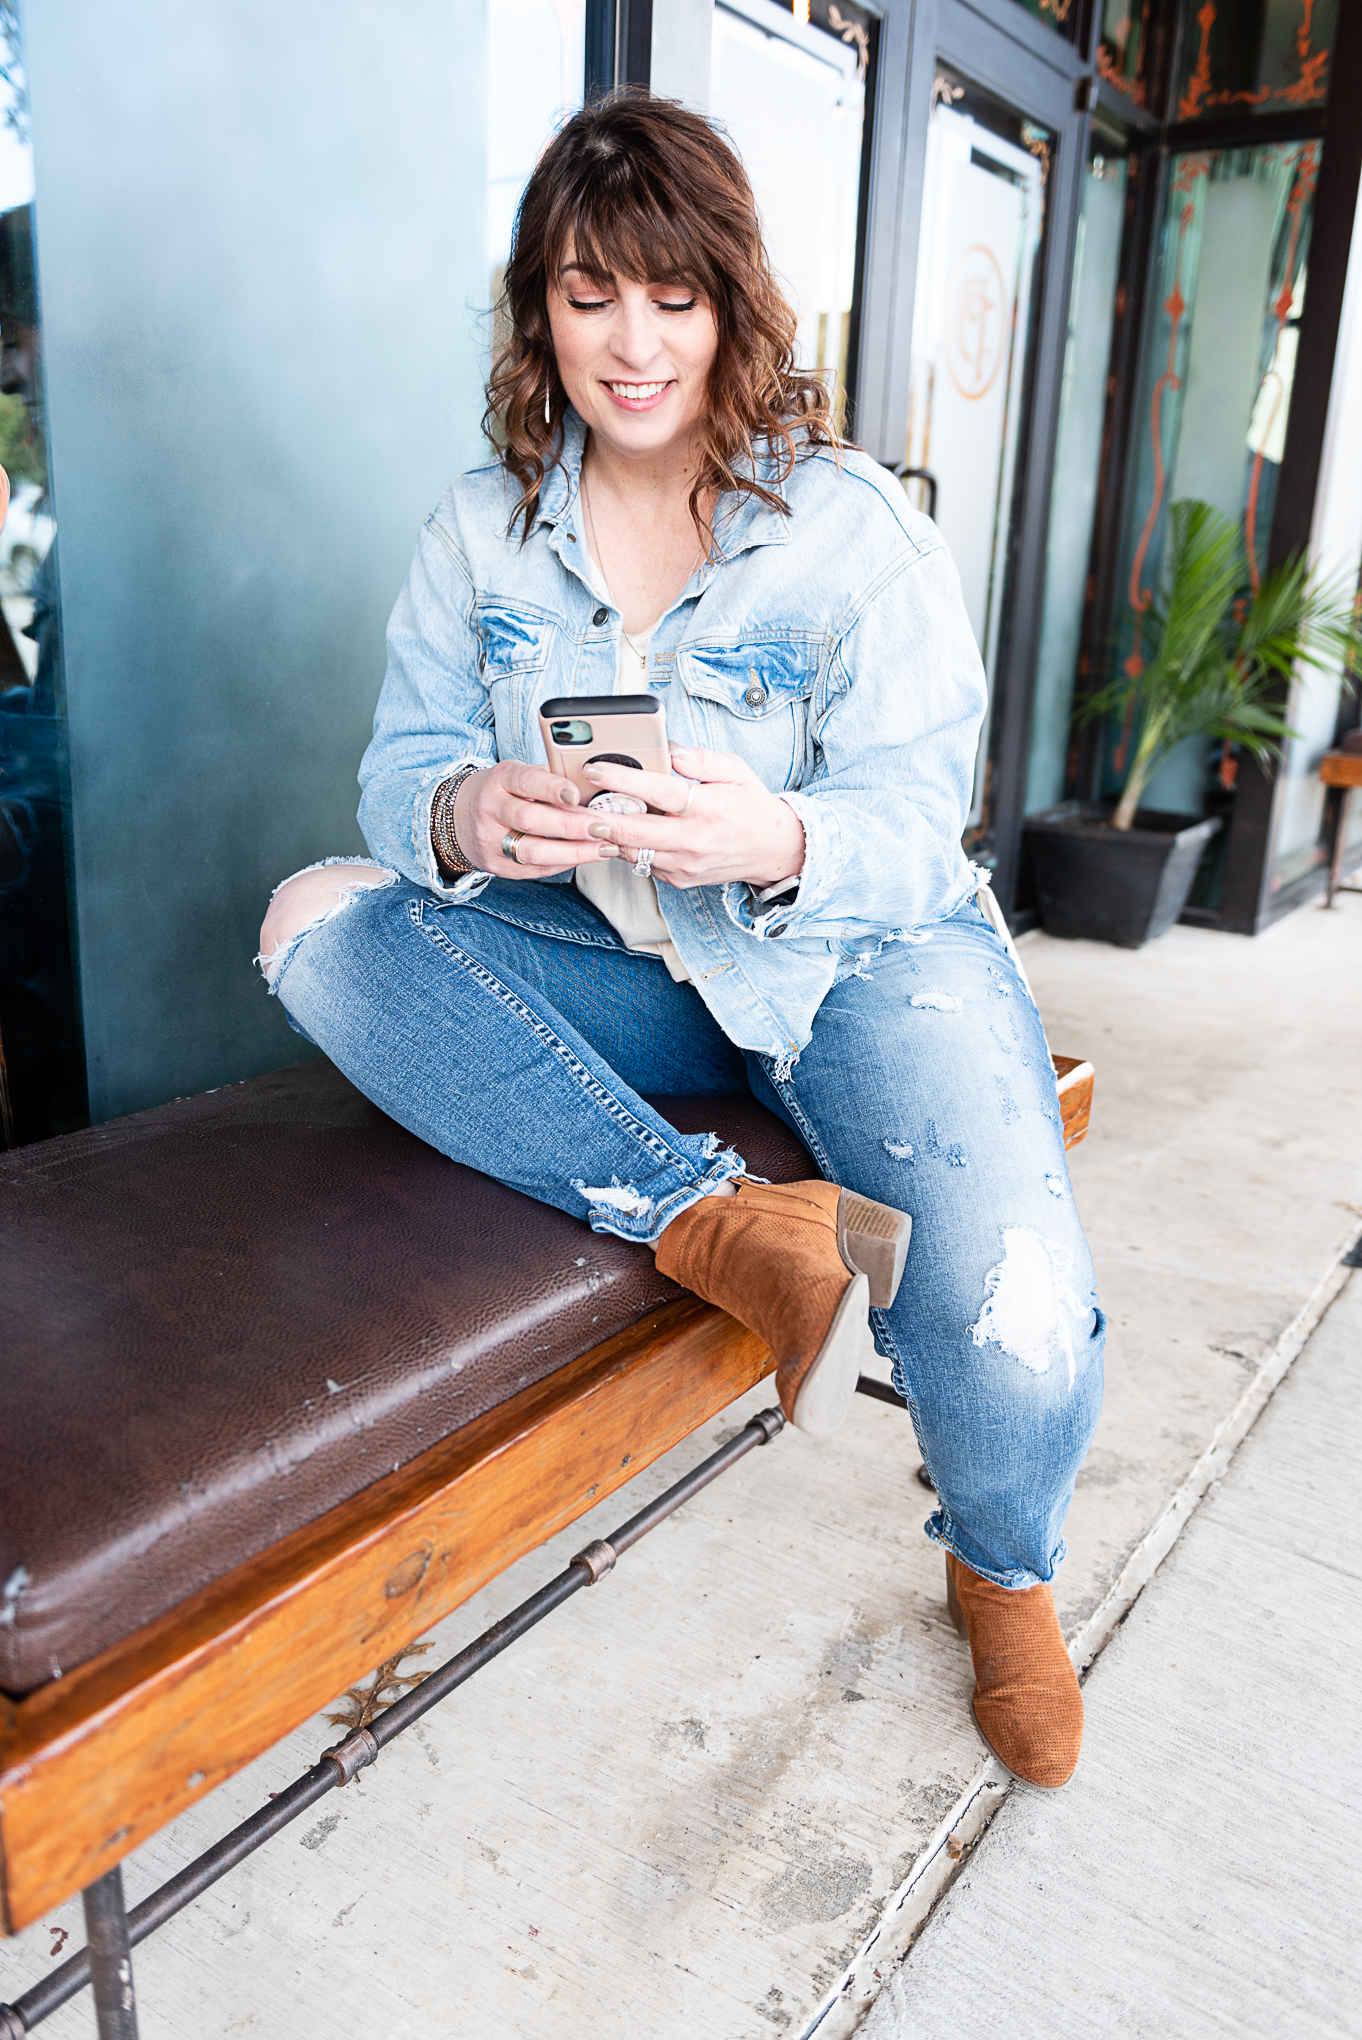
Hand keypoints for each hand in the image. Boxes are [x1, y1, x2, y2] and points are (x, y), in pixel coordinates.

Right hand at [453, 761, 620, 877]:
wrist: (459, 817)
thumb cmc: (502, 792)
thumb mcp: (517, 774)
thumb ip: (549, 779)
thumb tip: (593, 786)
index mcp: (499, 780)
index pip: (525, 782)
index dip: (551, 788)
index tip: (576, 795)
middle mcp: (490, 809)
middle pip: (530, 820)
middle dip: (571, 826)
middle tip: (602, 828)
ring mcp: (490, 840)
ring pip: (533, 851)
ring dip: (573, 852)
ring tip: (602, 849)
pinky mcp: (495, 865)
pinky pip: (533, 869)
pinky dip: (563, 864)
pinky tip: (584, 857)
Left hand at [577, 744, 804, 891]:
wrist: (771, 851)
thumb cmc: (751, 806)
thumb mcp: (734, 770)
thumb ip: (700, 758)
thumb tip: (667, 749)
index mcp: (708, 809)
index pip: (659, 792)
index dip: (623, 780)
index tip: (595, 769)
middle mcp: (694, 841)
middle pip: (635, 831)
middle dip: (598, 819)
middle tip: (571, 806)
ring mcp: (685, 865)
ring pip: (632, 851)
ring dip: (606, 836)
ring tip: (584, 817)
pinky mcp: (679, 879)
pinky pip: (643, 862)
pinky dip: (626, 847)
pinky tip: (615, 832)